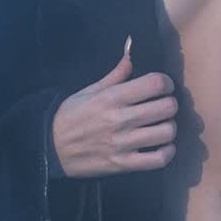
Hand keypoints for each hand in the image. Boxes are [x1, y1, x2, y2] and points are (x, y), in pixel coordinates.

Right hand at [51, 36, 178, 178]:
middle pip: (166, 107)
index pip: (154, 84)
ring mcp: (123, 144)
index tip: (164, 86)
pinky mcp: (123, 165)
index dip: (166, 83)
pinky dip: (167, 152)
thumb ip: (114, 75)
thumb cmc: (70, 116)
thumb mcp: (88, 91)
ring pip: (166, 133)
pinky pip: (157, 160)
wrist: (50, 148)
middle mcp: (120, 119)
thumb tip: (131, 55)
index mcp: (111, 98)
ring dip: (169, 127)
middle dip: (171, 104)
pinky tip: (163, 146)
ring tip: (163, 125)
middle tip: (165, 105)